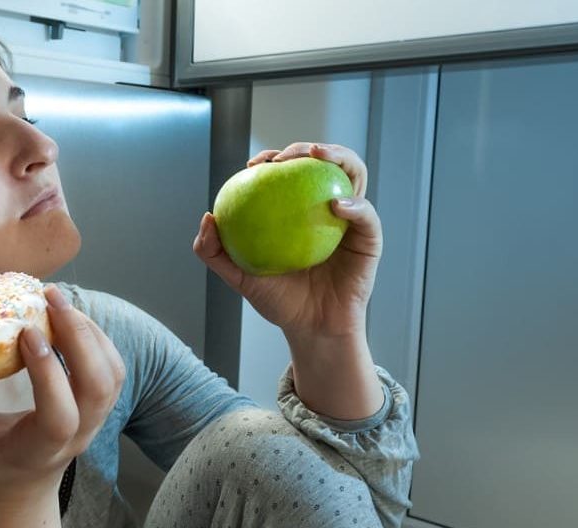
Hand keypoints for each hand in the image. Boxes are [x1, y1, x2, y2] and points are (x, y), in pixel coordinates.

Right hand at [0, 285, 125, 504]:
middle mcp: (76, 437)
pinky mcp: (101, 403)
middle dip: (79, 338)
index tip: (26, 334)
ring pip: (111, 373)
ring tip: (56, 300)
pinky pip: (113, 365)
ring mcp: (95, 420)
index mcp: (38, 450)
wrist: (21, 482)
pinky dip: (97, 335)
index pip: (59, 417)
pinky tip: (67, 315)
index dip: (49, 375)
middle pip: (98, 389)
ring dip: (90, 331)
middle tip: (48, 298)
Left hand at [193, 142, 380, 344]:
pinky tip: (336, 206)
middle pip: (325, 163)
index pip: (291, 172)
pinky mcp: (370, 239)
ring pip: (354, 174)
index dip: (274, 158)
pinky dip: (355, 205)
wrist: (310, 329)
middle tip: (285, 157)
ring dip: (339, 157)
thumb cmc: (279, 301)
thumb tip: (208, 217)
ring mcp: (351, 220)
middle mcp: (327, 208)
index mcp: (300, 210)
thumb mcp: (240, 277)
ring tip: (317, 156)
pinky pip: (367, 216)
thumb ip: (216, 252)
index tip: (254, 163)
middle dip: (307, 148)